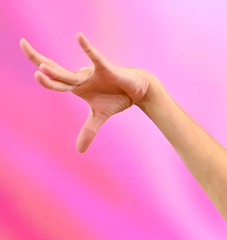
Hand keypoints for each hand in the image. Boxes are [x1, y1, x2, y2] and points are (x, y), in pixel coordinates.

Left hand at [20, 32, 153, 152]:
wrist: (138, 90)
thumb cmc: (117, 98)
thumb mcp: (99, 117)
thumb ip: (88, 132)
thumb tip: (79, 151)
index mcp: (77, 86)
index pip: (55, 82)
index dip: (44, 80)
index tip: (35, 74)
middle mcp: (81, 77)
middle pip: (55, 70)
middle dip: (38, 59)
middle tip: (23, 43)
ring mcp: (92, 73)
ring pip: (71, 73)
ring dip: (57, 72)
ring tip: (41, 66)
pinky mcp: (106, 69)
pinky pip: (95, 58)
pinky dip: (87, 48)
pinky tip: (79, 37)